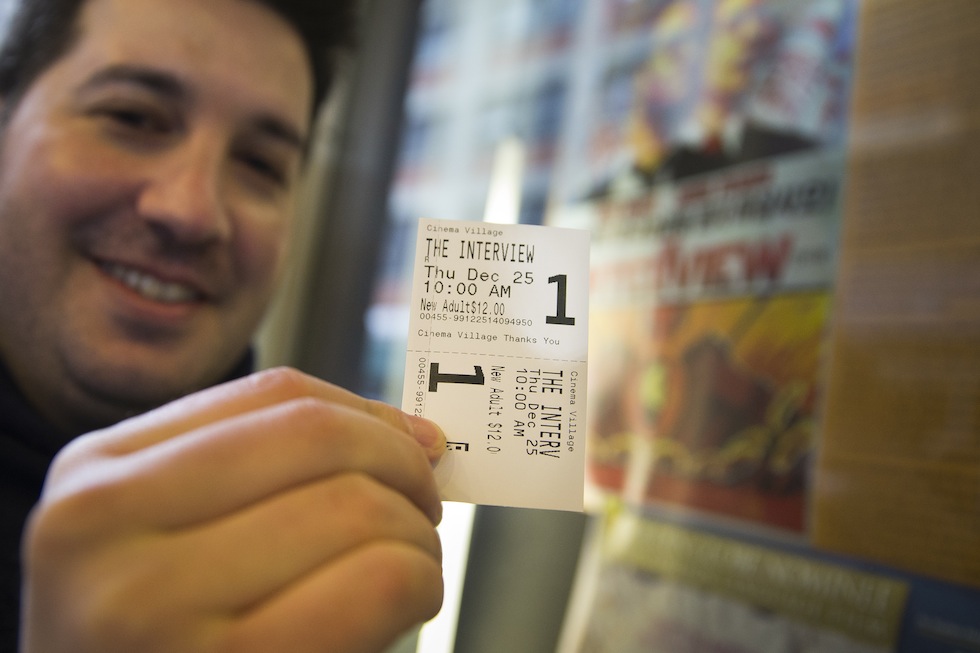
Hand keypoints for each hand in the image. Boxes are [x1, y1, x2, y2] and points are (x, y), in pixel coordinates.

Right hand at [20, 367, 445, 652]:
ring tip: (413, 561)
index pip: (275, 395)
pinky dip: (419, 580)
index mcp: (96, 481)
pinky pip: (376, 582)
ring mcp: (152, 603)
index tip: (416, 440)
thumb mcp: (166, 542)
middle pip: (319, 439)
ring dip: (416, 533)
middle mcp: (104, 529)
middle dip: (404, 467)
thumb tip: (412, 433)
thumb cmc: (160, 646)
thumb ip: (265, 474)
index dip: (370, 413)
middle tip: (424, 503)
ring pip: (355, 505)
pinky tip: (406, 600)